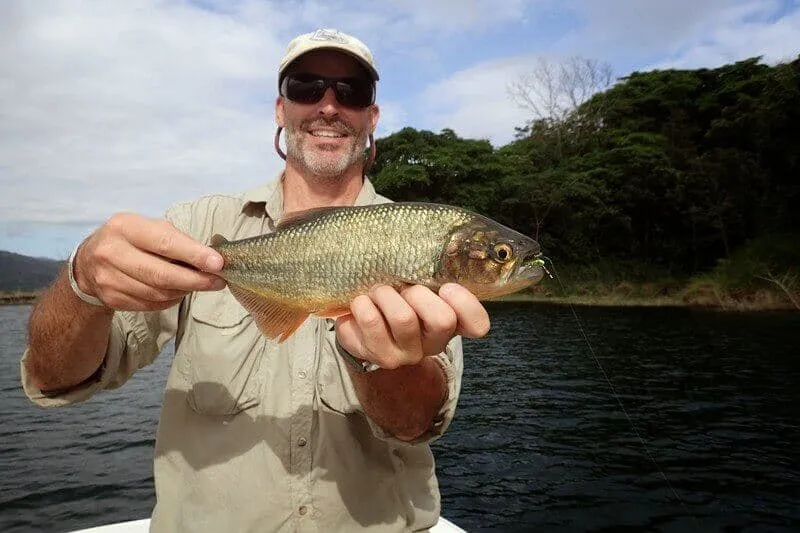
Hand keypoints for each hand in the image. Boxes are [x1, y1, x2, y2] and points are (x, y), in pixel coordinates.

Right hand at [73, 212, 225, 310]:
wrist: (88, 261)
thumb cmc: (130, 240)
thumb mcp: (149, 228)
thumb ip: (177, 240)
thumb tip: (211, 258)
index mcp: (125, 227)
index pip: (165, 243)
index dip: (194, 255)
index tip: (218, 263)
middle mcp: (112, 252)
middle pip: (161, 275)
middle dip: (196, 280)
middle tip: (218, 281)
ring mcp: (109, 278)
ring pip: (158, 293)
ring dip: (185, 291)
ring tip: (200, 284)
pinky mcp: (111, 298)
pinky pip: (151, 305)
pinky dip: (171, 300)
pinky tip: (179, 291)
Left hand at [335, 283, 489, 369]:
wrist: (360, 326)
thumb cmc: (395, 297)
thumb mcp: (417, 285)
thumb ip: (430, 274)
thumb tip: (429, 249)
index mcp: (452, 323)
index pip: (477, 324)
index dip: (465, 304)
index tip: (446, 286)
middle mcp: (434, 343)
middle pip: (442, 320)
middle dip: (417, 293)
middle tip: (402, 287)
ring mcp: (407, 354)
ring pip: (404, 318)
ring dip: (386, 294)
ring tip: (377, 292)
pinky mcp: (378, 356)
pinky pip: (371, 321)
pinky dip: (363, 303)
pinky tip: (362, 303)